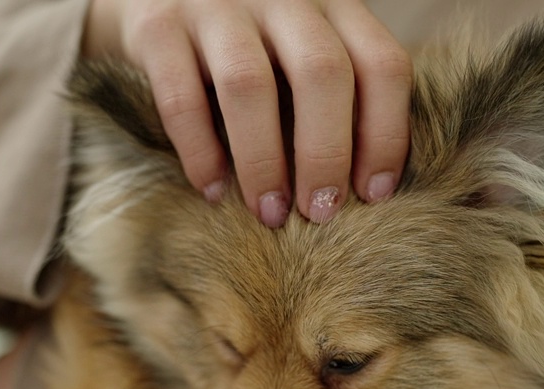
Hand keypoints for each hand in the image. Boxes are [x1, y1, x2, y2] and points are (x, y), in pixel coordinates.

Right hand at [83, 0, 411, 226]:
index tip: (373, 194)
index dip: (386, 134)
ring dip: (264, 161)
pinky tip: (213, 190)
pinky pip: (182, 97)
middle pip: (321, 72)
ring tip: (270, 212)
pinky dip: (201, 153)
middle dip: (326, 154)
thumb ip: (336, 95)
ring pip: (249, 85)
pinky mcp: (157, 25)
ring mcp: (216, 5)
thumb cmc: (247, 44)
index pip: (380, 64)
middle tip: (320, 213)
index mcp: (332, 5)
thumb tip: (368, 189)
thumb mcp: (300, 51)